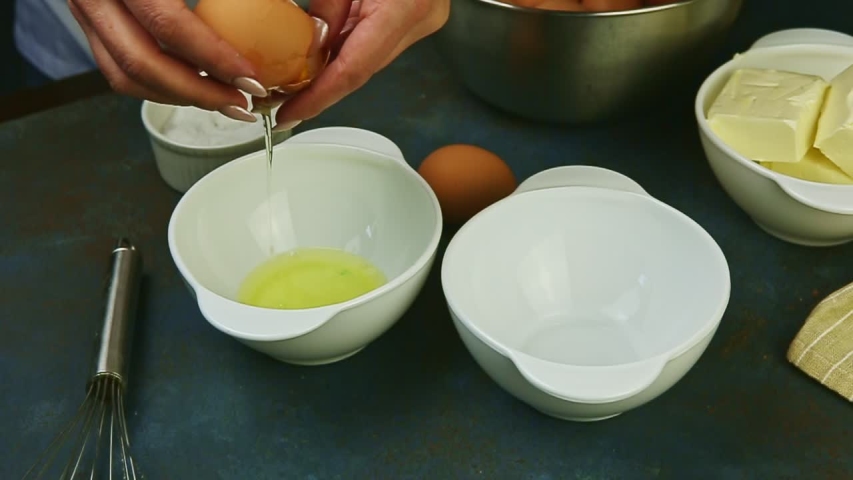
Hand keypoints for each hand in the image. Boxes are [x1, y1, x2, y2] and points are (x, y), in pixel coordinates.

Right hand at [68, 0, 269, 121]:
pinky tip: (198, 86)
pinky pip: (120, 68)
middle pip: (141, 64)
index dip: (214, 59)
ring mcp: (86, 10)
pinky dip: (161, 85)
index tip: (252, 80)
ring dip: (179, 98)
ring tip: (225, 102)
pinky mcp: (90, 21)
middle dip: (199, 94)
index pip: (169, 25)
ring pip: (125, 76)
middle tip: (243, 105)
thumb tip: (280, 4)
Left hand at [272, 0, 449, 129]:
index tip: (287, 114)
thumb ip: (329, 4)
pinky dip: (342, 53)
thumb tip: (310, 41)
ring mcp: (421, 21)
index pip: (355, 68)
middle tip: (275, 104)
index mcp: (405, 8)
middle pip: (360, 70)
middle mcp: (419, 21)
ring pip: (365, 59)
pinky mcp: (415, 16)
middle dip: (317, 92)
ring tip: (286, 88)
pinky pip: (372, 42)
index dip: (318, 98)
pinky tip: (313, 63)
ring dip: (327, 75)